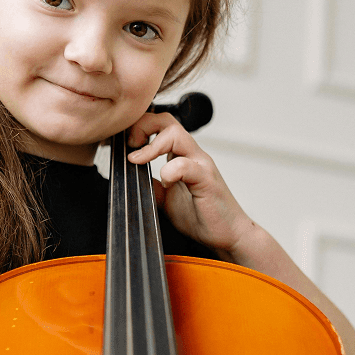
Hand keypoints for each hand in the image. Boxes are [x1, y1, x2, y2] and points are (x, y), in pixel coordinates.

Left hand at [126, 112, 254, 259]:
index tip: (127, 148)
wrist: (228, 234)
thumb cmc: (202, 215)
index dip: (140, 129)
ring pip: (176, 134)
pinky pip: (185, 165)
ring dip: (152, 145)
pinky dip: (169, 171)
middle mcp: (192, 155)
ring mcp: (200, 164)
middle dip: (143, 126)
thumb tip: (131, 177)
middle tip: (131, 146)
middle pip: (167, 121)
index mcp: (182, 156)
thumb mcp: (166, 199)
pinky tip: (165, 184)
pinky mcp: (206, 179)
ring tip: (139, 161)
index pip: (161, 126)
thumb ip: (152, 185)